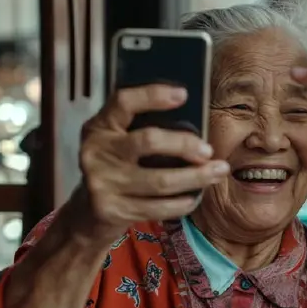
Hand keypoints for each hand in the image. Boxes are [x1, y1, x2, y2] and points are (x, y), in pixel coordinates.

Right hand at [75, 84, 229, 239]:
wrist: (87, 213)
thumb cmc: (115, 169)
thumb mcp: (118, 143)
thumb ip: (142, 130)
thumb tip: (196, 124)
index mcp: (100, 127)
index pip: (123, 102)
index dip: (152, 95)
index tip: (183, 94)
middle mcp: (96, 152)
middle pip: (148, 141)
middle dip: (185, 144)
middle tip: (209, 150)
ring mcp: (102, 182)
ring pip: (160, 180)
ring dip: (196, 177)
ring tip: (218, 172)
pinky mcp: (112, 210)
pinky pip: (158, 207)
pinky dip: (182, 202)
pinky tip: (195, 196)